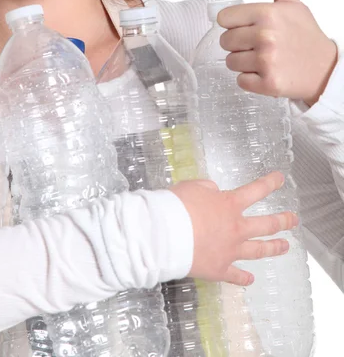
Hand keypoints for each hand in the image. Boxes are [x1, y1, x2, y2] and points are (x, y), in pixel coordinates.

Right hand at [170, 171, 297, 285]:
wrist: (165, 235)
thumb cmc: (177, 206)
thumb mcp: (193, 186)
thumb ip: (208, 188)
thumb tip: (214, 193)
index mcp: (230, 204)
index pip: (256, 190)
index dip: (270, 183)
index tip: (280, 179)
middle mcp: (236, 228)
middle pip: (267, 224)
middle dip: (283, 220)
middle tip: (294, 219)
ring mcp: (230, 250)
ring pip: (258, 250)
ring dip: (274, 247)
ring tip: (285, 246)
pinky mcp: (219, 269)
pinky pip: (235, 275)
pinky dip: (244, 278)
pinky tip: (250, 280)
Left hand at [217, 0, 337, 105]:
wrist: (326, 70)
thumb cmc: (307, 37)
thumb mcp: (294, 5)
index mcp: (267, 13)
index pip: (224, 18)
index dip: (234, 24)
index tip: (247, 28)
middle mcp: (265, 35)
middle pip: (224, 41)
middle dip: (238, 45)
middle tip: (259, 46)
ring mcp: (266, 60)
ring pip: (230, 62)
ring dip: (244, 63)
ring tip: (264, 60)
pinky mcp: (268, 83)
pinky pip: (240, 81)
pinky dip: (251, 80)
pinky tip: (266, 73)